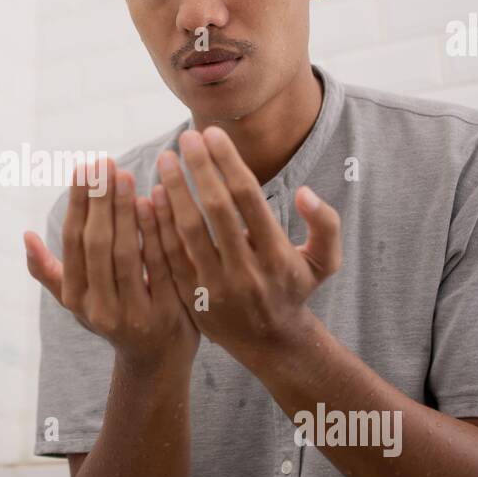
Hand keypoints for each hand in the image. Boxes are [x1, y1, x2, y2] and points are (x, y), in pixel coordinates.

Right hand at [24, 157, 199, 372]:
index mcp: (76, 298)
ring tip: (125, 174)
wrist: (157, 363)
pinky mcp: (167, 314)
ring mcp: (133, 313)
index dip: (78, 204)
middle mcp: (99, 308)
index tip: (83, 168)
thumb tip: (26, 236)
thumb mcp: (77, 302)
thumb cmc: (114, 319)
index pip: (74, 243)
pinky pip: (161, 265)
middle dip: (100, 201)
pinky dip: (156, 233)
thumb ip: (50, 272)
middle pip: (98, 245)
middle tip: (104, 163)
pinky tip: (155, 202)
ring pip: (126, 254)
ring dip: (124, 211)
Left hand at [150, 126, 341, 368]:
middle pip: (216, 210)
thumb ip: (326, 224)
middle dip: (199, 168)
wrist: (270, 343)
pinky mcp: (191, 297)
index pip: (248, 198)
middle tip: (185, 137)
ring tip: (166, 159)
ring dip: (174, 191)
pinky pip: (170, 255)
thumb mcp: (325, 261)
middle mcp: (246, 271)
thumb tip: (307, 193)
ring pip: (188, 231)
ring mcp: (215, 286)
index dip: (228, 162)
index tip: (212, 133)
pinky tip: (151, 196)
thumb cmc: (295, 289)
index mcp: (277, 256)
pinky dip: (159, 224)